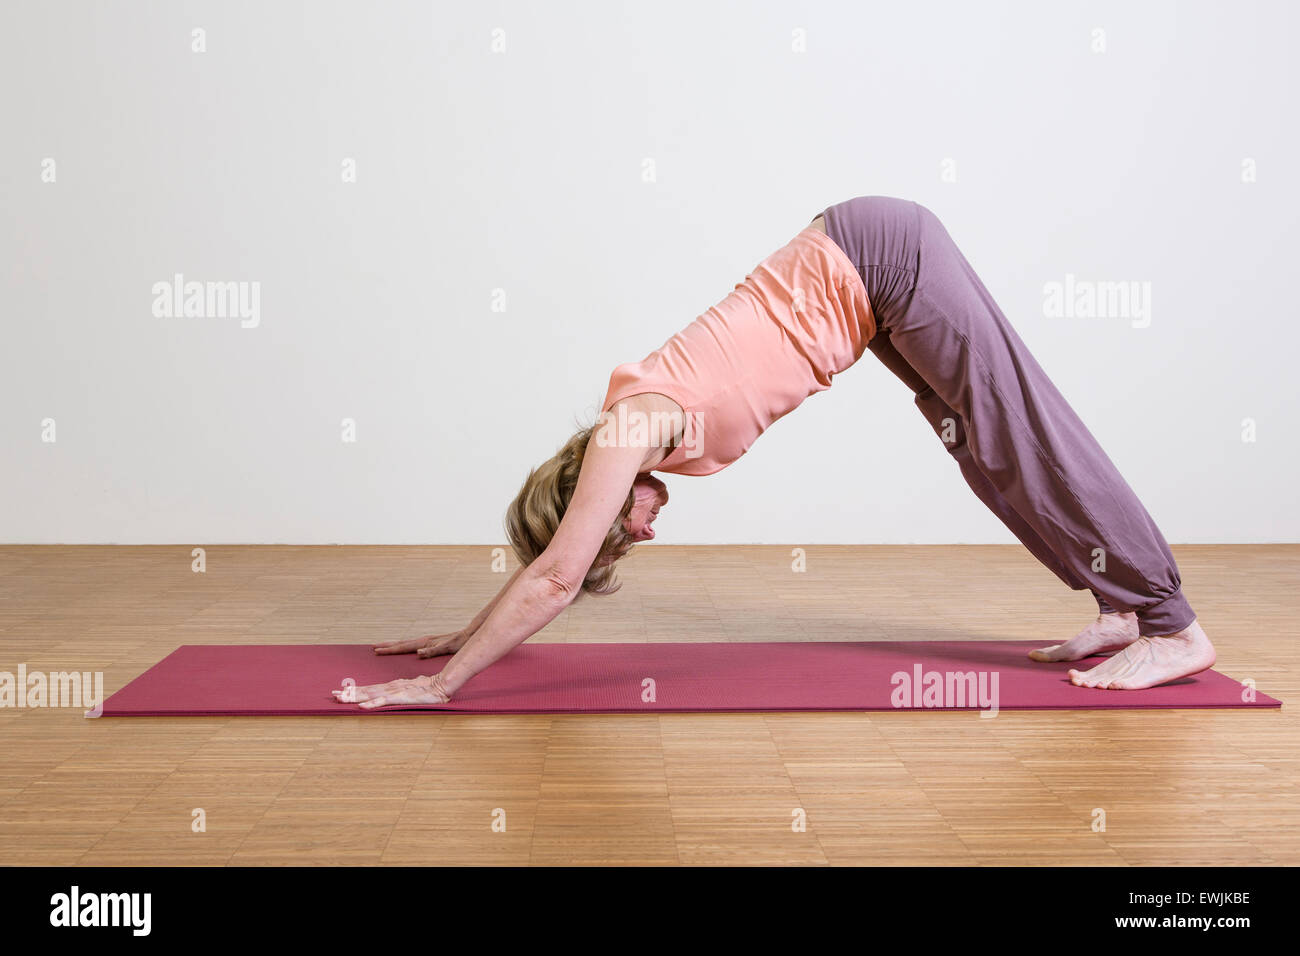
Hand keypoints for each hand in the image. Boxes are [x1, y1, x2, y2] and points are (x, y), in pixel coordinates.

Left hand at [331, 673, 451, 708]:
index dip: (354, 690)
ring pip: (370, 695)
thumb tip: (396, 694)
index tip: (341, 691)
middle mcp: (389, 687)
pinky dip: (371, 704)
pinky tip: (361, 707)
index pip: (369, 689)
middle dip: (348, 693)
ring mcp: (394, 692)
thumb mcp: (412, 689)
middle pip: (365, 691)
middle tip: (332, 695)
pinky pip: (383, 701)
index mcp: (391, 686)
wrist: (441, 685)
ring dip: (354, 697)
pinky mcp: (400, 697)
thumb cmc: (429, 688)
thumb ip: (402, 692)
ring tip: (340, 699)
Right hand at [372, 631, 465, 658]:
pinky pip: (413, 646)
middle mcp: (423, 641)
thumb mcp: (446, 648)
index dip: (389, 650)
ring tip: (384, 647)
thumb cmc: (458, 643)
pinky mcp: (430, 644)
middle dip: (387, 646)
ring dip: (394, 646)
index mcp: (424, 643)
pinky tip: (404, 650)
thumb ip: (433, 651)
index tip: (376, 650)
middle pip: (401, 643)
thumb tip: (418, 653)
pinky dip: (405, 647)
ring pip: (406, 644)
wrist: (467, 636)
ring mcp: (426, 642)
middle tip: (373, 648)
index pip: (403, 647)